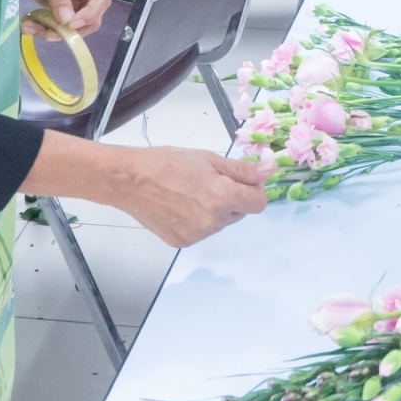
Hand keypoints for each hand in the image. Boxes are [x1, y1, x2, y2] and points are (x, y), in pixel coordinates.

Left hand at [19, 0, 108, 35]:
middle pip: (90, 19)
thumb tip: (67, 21)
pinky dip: (42, 28)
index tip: (71, 24)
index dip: (90, 14)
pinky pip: (56, 25)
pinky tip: (27, 25)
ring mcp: (70, 2)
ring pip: (72, 27)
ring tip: (30, 27)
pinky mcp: (56, 9)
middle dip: (71, 30)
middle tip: (48, 32)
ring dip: (53, 32)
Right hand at [111, 147, 271, 246]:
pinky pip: (202, 232)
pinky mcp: (182, 242)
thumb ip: (243, 169)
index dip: (254, 189)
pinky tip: (180, 206)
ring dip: (214, 210)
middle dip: (232, 198)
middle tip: (208, 182)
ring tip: (190, 193)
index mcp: (223, 196)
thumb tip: (270, 169)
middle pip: (239, 213)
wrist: (130, 180)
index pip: (258, 203)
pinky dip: (197, 220)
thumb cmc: (167, 163)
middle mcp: (213, 221)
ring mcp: (197, 235)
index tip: (243, 181)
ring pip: (220, 223)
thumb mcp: (209, 159)